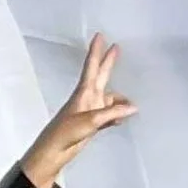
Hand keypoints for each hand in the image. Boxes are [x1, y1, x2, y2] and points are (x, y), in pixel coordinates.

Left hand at [23, 32, 133, 187]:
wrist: (54, 152)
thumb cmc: (66, 132)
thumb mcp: (90, 121)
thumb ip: (112, 113)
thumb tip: (133, 107)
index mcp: (84, 92)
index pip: (92, 66)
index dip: (96, 51)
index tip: (99, 35)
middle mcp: (88, 98)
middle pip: (102, 75)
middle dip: (109, 62)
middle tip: (118, 47)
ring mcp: (91, 110)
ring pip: (111, 100)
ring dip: (121, 102)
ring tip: (132, 106)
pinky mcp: (93, 123)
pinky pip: (110, 115)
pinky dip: (117, 116)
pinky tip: (123, 120)